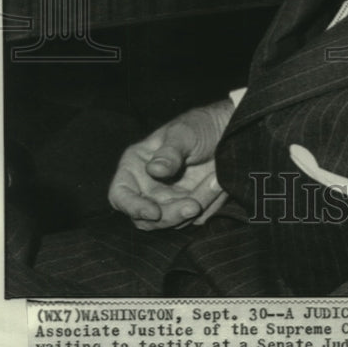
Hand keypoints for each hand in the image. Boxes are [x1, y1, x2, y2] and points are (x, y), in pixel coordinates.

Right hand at [108, 99, 233, 230]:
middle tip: (195, 204)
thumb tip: (154, 170)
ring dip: (197, 206)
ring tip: (215, 180)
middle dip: (172, 214)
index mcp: (135, 166)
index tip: (154, 213)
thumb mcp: (184, 134)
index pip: (120, 195)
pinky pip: (195, 218)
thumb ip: (170, 152)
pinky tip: (218, 184)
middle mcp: (146, 187)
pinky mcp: (187, 206)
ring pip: (173, 221)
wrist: (227, 131)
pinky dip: (208, 205)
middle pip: (147, 218)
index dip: (133, 207)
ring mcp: (167, 199)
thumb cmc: (199, 126)